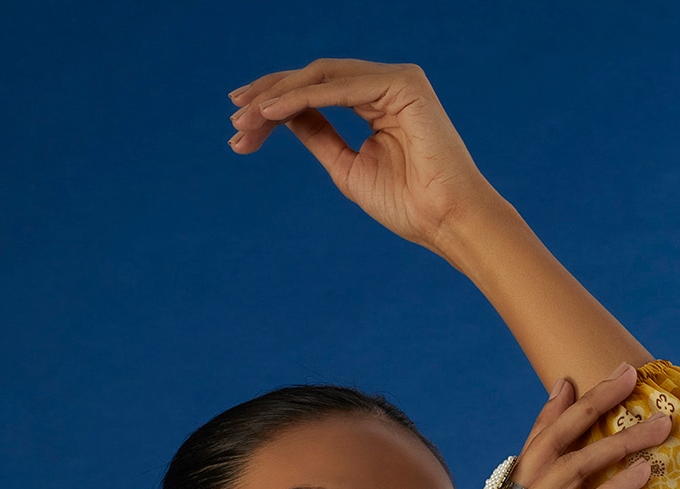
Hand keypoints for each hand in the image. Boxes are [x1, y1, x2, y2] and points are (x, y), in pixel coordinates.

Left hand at [227, 58, 490, 250]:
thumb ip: (319, 137)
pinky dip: (302, 97)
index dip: (274, 107)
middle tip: (232, 118)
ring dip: (278, 96)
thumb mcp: (347, 169)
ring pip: (321, 76)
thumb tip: (283, 117)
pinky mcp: (403, 84)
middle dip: (268, 96)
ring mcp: (395, 80)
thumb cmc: (408, 205)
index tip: (239, 128)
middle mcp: (385, 83)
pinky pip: (340, 87)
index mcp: (376, 101)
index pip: (315, 93)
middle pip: (313, 79)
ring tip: (244, 119)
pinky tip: (272, 112)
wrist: (447, 221)